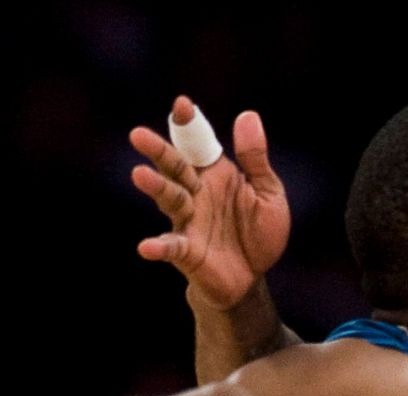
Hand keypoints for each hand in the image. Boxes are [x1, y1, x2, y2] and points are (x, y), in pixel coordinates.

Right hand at [129, 95, 289, 308]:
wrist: (253, 277)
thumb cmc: (258, 231)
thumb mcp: (267, 192)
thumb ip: (255, 158)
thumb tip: (248, 115)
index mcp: (216, 174)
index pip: (199, 143)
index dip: (189, 123)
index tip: (182, 103)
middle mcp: (196, 193)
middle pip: (175, 167)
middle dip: (159, 151)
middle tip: (137, 134)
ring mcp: (189, 221)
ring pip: (170, 200)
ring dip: (156, 188)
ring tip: (139, 175)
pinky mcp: (188, 251)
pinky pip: (172, 247)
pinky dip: (159, 247)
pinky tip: (146, 247)